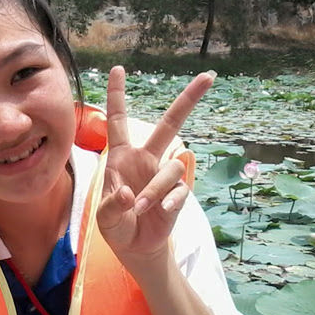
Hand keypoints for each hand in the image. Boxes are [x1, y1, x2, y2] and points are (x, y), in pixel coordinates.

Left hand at [96, 66, 213, 263]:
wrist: (135, 246)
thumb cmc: (115, 225)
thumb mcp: (105, 217)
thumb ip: (112, 205)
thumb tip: (129, 194)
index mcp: (121, 157)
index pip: (118, 121)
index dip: (117, 95)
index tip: (117, 68)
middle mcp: (146, 159)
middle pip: (170, 125)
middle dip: (188, 100)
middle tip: (209, 76)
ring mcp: (164, 175)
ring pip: (170, 170)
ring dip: (154, 191)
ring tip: (141, 209)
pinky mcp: (178, 193)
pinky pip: (180, 191)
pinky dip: (169, 202)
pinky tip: (161, 213)